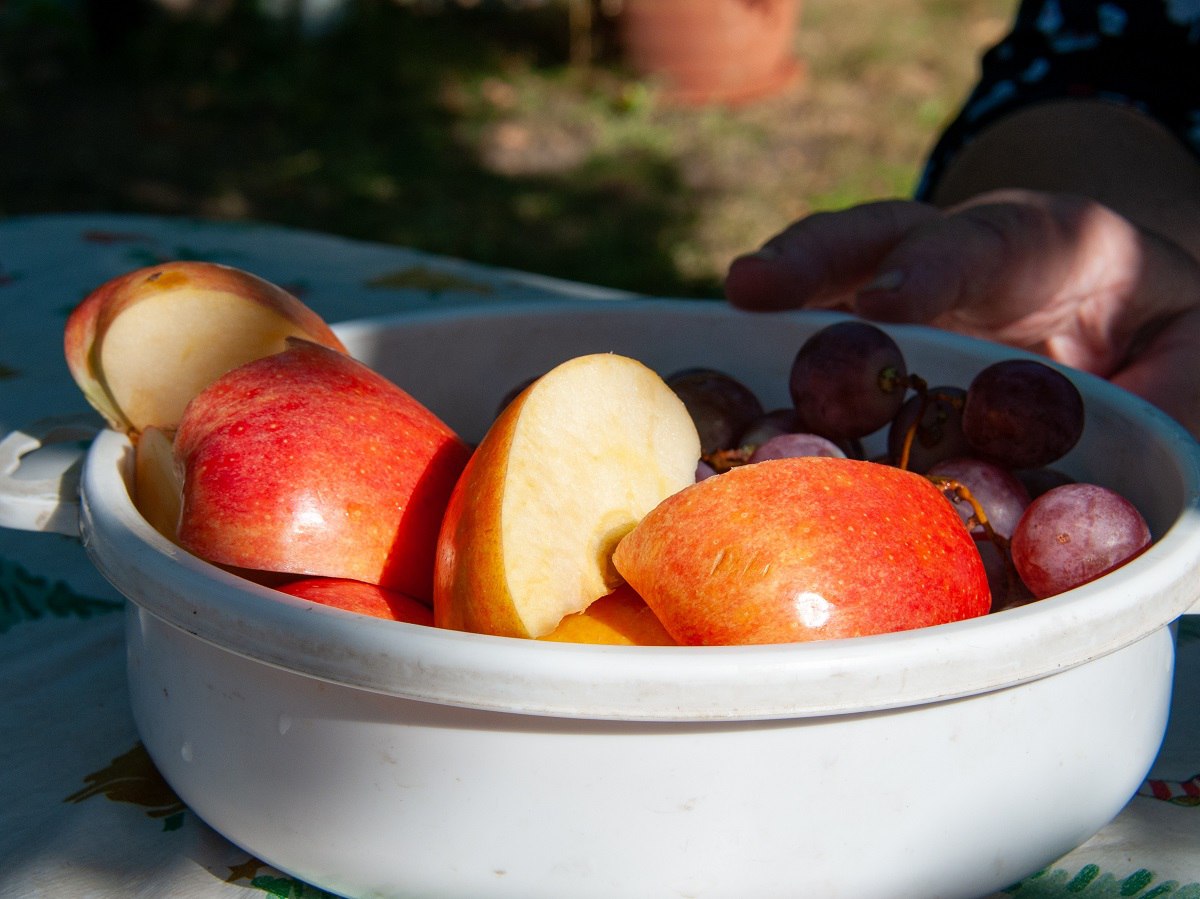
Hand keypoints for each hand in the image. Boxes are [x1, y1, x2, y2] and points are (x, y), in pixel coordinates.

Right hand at [725, 190, 1199, 437]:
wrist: (1122, 300)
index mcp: (1047, 249)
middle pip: (885, 235)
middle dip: (820, 256)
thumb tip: (1116, 484)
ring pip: (841, 263)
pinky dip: (781, 340)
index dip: (929, 271)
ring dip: (784, 281)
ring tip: (735, 299)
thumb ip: (1168, 399)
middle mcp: (965, 255)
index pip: (980, 249)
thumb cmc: (1154, 327)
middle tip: (756, 285)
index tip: (882, 305)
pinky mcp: (882, 321)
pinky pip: (826, 321)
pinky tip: (734, 354)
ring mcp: (914, 282)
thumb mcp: (1189, 353)